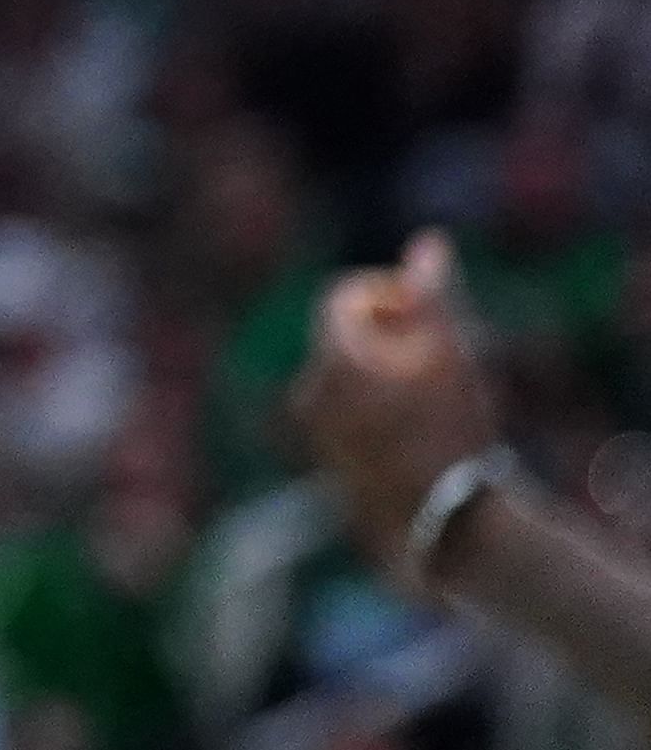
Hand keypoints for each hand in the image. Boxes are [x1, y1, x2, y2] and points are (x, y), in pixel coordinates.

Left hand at [296, 230, 504, 577]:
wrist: (452, 523)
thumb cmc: (455, 431)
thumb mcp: (452, 353)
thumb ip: (434, 292)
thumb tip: (429, 240)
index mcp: (331, 359)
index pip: (343, 299)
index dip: (387, 294)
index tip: (426, 312)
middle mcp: (309, 392)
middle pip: (345, 338)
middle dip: (390, 334)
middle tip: (438, 354)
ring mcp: (316, 433)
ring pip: (347, 380)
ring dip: (385, 374)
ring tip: (434, 396)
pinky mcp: (330, 465)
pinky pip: (350, 417)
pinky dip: (379, 409)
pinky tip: (421, 431)